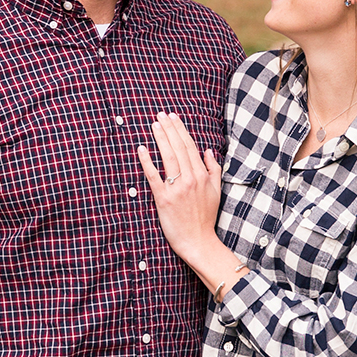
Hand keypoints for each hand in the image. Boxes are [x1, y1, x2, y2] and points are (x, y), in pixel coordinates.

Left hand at [137, 113, 238, 293]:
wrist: (198, 241)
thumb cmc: (206, 217)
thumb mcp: (216, 191)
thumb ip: (213, 169)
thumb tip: (208, 151)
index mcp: (202, 175)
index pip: (189, 146)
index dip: (180, 130)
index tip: (173, 117)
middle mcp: (190, 179)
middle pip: (178, 148)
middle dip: (169, 128)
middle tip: (160, 114)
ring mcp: (176, 189)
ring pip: (168, 157)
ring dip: (160, 139)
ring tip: (154, 125)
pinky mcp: (163, 199)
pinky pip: (153, 176)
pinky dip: (147, 161)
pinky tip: (141, 149)